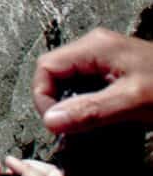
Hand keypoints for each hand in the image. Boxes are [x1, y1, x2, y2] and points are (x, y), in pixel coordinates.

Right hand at [35, 29, 152, 135]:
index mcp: (95, 46)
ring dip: (74, 105)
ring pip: (70, 81)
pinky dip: (88, 104)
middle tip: (74, 128)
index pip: (46, 66)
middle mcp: (95, 46)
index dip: (43, 96)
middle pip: (55, 73)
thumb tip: (50, 120)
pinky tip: (104, 117)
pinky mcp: (113, 69)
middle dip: (58, 102)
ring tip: (92, 125)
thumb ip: (90, 111)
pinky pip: (87, 86)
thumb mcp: (131, 102)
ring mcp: (104, 57)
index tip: (56, 123)